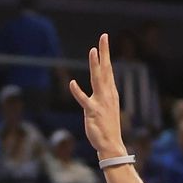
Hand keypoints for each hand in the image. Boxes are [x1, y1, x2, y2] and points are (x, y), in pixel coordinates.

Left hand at [69, 34, 125, 158]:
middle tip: (103, 37)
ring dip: (95, 65)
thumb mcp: (108, 106)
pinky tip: (72, 83)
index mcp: (111, 92)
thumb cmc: (108, 126)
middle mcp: (107, 94)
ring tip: (93, 51)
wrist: (111, 145)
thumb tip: (104, 83)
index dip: (105, 53)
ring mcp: (100, 102)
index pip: (108, 69)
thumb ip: (105, 93)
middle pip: (106, 69)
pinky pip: (84, 100)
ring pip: (98, 80)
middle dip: (104, 52)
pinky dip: (78, 91)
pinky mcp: (92, 112)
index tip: (103, 39)